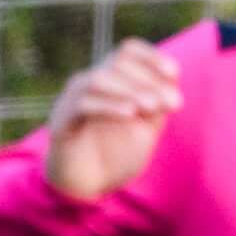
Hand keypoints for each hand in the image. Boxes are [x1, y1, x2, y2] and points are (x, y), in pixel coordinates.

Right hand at [41, 40, 184, 202]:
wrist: (87, 184)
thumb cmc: (116, 152)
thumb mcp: (146, 128)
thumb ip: (158, 108)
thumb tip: (172, 90)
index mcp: (112, 81)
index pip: (127, 50)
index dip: (151, 56)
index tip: (174, 73)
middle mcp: (89, 83)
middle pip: (116, 62)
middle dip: (149, 80)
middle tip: (174, 104)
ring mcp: (72, 100)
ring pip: (98, 79)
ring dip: (131, 90)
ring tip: (152, 107)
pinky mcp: (62, 122)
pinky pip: (82, 105)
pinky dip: (109, 106)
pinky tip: (131, 114)